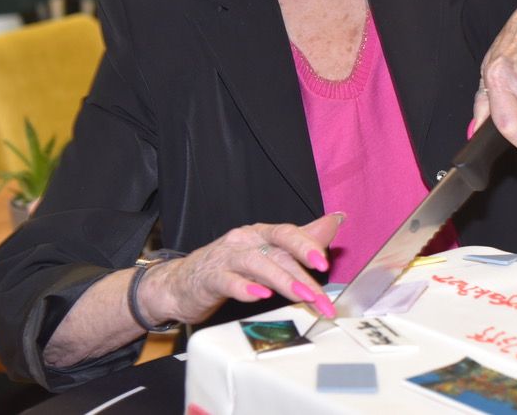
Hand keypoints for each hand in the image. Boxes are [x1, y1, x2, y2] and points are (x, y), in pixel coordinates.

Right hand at [140, 213, 343, 324]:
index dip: (307, 244)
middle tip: (321, 295)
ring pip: (257, 264)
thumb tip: (334, 221)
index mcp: (261, 234)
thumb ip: (301, 239)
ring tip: (302, 295)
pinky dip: (245, 288)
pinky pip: (228, 281)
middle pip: (277, 252)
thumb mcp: (267, 251)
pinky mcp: (209, 279)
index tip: (325, 262)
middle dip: (303, 274)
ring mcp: (226, 258)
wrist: (181, 284)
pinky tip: (260, 296)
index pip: (287, 233)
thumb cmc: (228, 266)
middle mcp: (245, 241)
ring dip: (282, 281)